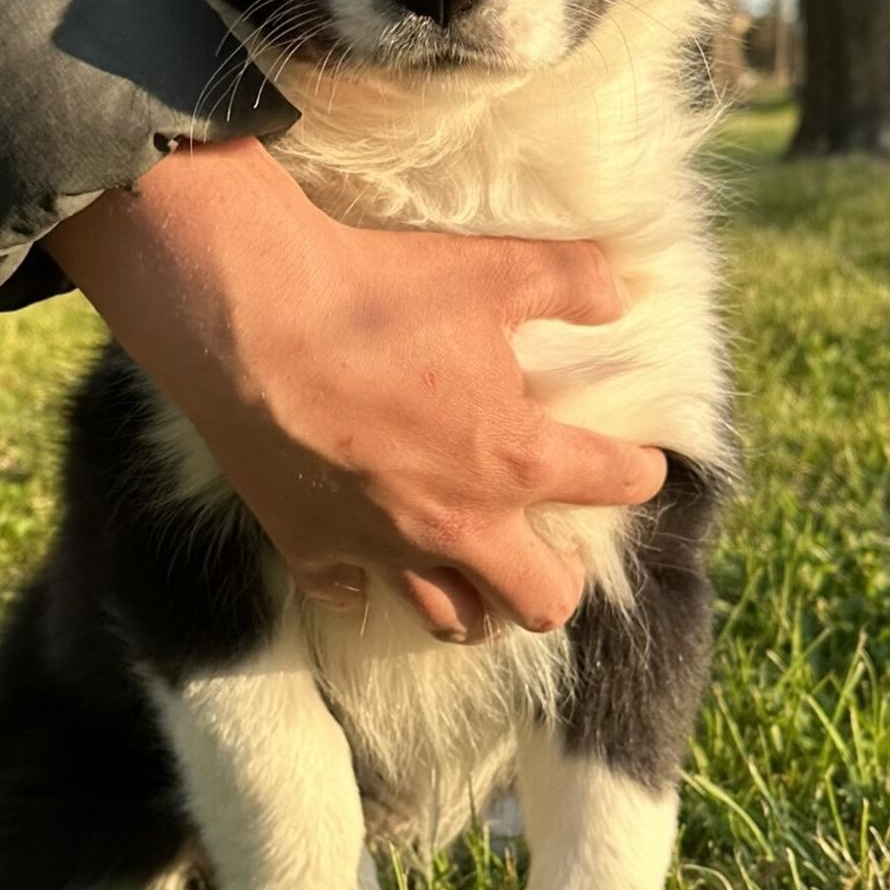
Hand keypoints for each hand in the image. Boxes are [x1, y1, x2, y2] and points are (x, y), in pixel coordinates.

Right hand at [49, 139, 665, 641]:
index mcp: (517, 461)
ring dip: (477, 603)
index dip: (641, 471)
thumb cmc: (376, 295)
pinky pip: (354, 595)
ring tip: (478, 574)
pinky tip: (371, 561)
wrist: (249, 318)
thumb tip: (618, 296)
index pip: (617, 485)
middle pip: (541, 603)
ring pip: (454, 619)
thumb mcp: (495, 269)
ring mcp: (384, 547)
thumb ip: (573, 281)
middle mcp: (460, 524)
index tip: (637, 462)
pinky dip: (369, 585)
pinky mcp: (313, 548)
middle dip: (561, 582)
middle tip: (554, 550)